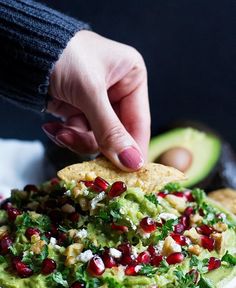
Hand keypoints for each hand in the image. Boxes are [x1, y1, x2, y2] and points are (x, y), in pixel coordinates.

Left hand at [42, 30, 149, 170]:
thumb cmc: (63, 55)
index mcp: (132, 77)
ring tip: (60, 132)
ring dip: (76, 140)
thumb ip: (110, 130)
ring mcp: (97, 103)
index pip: (139, 122)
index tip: (129, 172)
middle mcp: (118, 91)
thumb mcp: (90, 92)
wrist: (20, 46)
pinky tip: (51, 127)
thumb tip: (132, 163)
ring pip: (95, 138)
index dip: (134, 149)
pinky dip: (64, 135)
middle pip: (116, 134)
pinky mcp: (78, 110)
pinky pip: (78, 133)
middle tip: (80, 149)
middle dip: (95, 143)